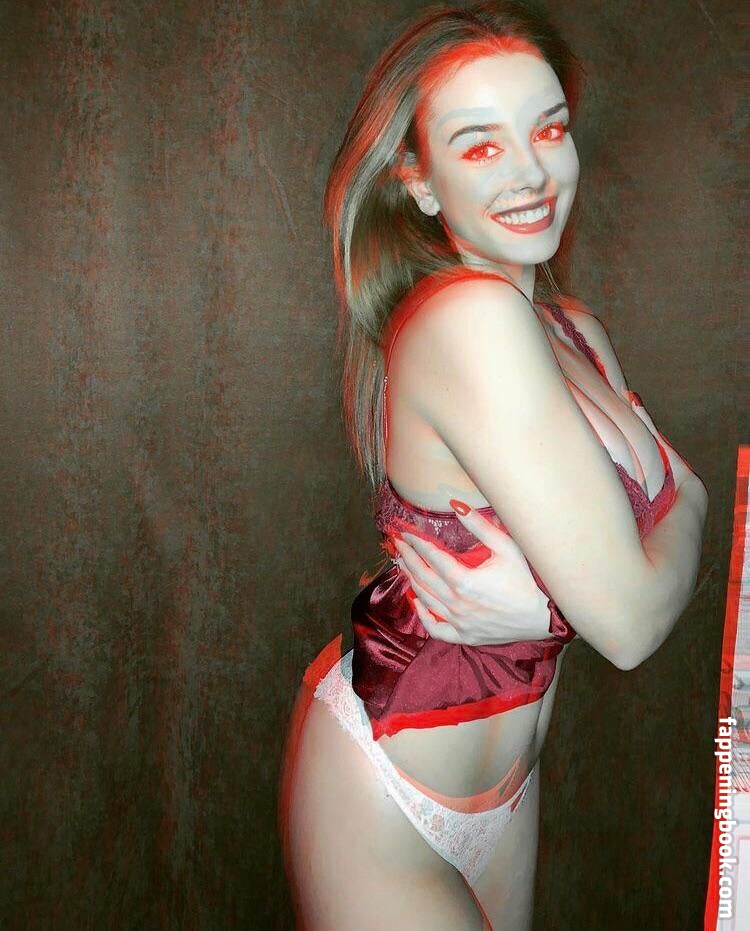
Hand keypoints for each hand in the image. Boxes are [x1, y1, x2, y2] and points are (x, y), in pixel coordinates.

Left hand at [392, 504, 553, 645]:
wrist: (542, 616)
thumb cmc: (526, 580)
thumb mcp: (506, 547)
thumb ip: (479, 526)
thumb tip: (456, 505)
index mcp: (464, 581)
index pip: (432, 557)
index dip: (416, 543)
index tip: (406, 534)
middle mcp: (456, 603)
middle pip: (422, 577)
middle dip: (407, 558)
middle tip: (398, 545)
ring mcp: (459, 622)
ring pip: (425, 600)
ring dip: (411, 580)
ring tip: (403, 565)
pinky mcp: (465, 636)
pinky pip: (436, 629)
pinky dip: (423, 616)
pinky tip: (417, 602)